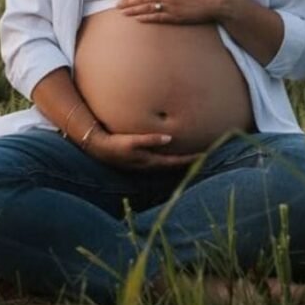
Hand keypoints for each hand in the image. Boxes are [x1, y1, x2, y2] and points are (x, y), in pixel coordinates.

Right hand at [87, 127, 202, 169]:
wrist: (98, 148)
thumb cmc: (115, 143)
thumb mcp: (132, 141)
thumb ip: (150, 140)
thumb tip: (170, 138)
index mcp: (150, 161)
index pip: (176, 162)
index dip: (191, 159)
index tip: (205, 155)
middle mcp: (150, 165)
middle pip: (175, 166)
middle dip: (189, 162)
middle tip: (205, 156)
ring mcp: (145, 164)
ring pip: (169, 164)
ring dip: (181, 161)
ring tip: (193, 156)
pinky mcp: (141, 160)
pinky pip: (161, 161)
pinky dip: (171, 158)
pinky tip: (172, 152)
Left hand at [116, 0, 225, 23]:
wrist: (217, 1)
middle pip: (144, 0)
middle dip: (130, 3)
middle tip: (118, 6)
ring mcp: (172, 8)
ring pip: (148, 9)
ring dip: (135, 11)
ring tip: (123, 13)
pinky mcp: (177, 18)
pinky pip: (159, 18)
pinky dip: (147, 18)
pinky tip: (138, 19)